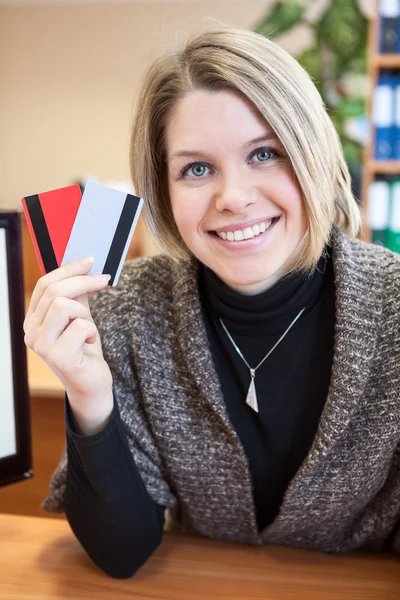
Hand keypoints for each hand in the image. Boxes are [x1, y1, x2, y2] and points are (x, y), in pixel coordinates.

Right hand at [24, 257, 113, 433]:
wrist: (92, 383)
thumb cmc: (84, 350)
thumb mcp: (80, 317)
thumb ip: (77, 295)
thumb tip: (83, 267)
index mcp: (33, 320)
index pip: (44, 284)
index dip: (68, 269)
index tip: (90, 261)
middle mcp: (31, 332)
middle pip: (54, 291)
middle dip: (83, 282)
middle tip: (104, 280)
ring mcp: (41, 346)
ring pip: (64, 306)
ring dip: (85, 314)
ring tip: (88, 329)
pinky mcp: (57, 357)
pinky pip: (80, 326)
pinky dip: (91, 332)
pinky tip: (88, 344)